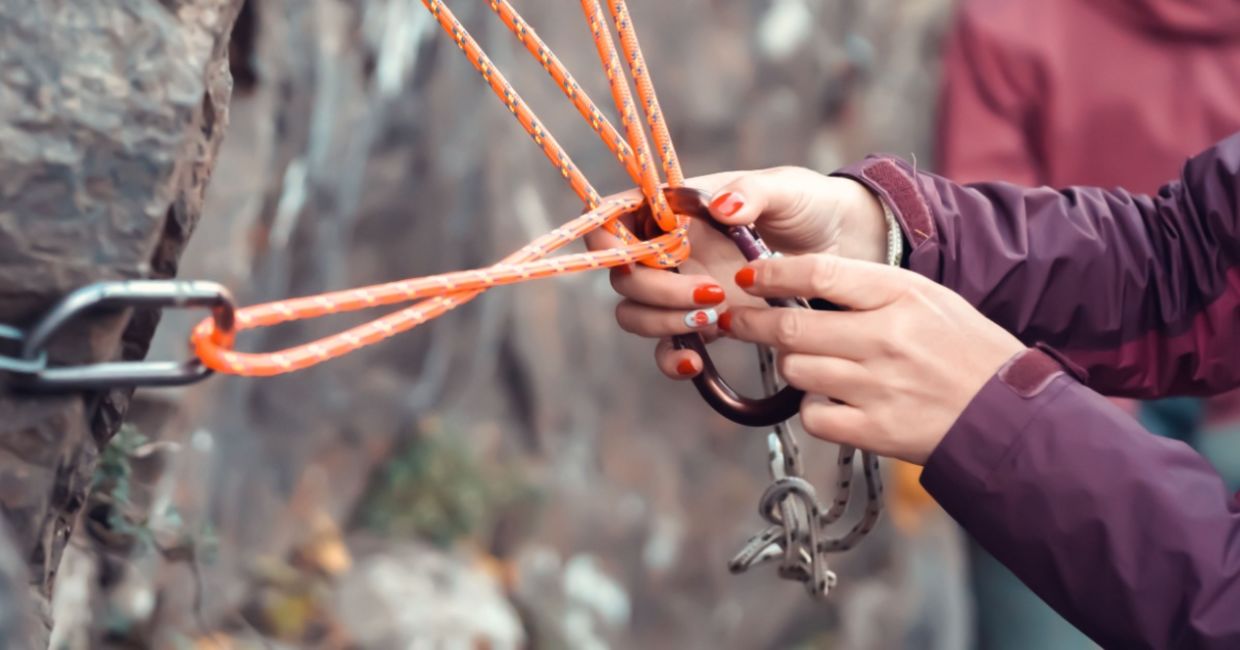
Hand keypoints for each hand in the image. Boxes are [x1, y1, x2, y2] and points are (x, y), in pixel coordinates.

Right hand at [585, 168, 887, 378]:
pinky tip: (696, 363)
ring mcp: (682, 288)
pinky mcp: (701, 324)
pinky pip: (665, 348)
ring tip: (714, 318)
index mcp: (676, 208)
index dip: (609, 236)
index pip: (616, 217)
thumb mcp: (787, 189)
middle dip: (655, 289)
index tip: (638, 253)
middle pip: (622, 273)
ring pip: (635, 312)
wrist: (845, 250)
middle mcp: (670, 249)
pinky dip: (671, 359)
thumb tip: (720, 208)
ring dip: (663, 322)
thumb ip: (751, 192)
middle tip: (710, 294)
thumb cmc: (810, 206)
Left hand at [721, 254, 1024, 463]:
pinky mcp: (875, 431)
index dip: (773, 274)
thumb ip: (868, 291)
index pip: (819, 273)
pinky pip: (813, 415)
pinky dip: (812, 408)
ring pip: (796, 370)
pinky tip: (829, 401)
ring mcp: (878, 387)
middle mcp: (886, 338)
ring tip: (805, 362)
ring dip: (790, 366)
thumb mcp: (927, 299)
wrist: (1009, 414)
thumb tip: (801, 284)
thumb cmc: (965, 350)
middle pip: (792, 327)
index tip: (749, 276)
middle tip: (737, 319)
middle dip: (753, 322)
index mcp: (902, 295)